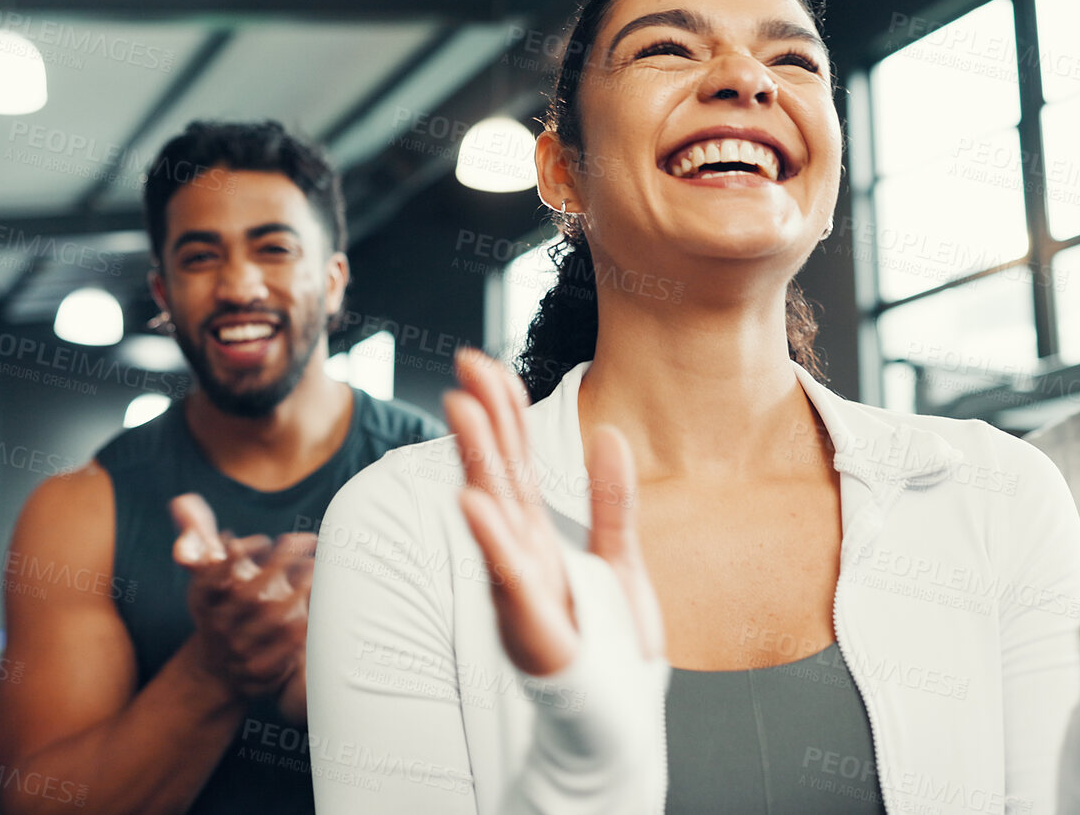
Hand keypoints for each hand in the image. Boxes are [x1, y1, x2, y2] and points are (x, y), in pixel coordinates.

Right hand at [170, 493, 314, 707]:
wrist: (218, 668)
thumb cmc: (217, 607)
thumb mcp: (204, 574)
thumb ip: (197, 537)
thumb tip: (181, 501)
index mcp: (202, 599)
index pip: (213, 575)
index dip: (238, 555)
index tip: (263, 537)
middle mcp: (218, 626)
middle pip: (249, 594)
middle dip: (280, 564)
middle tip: (307, 541)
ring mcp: (239, 650)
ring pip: (273, 620)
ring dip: (300, 591)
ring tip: (317, 569)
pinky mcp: (260, 671)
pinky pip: (286, 649)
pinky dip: (304, 628)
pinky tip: (319, 607)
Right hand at [447, 348, 662, 676]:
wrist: (613, 719)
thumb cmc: (608, 645)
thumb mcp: (620, 556)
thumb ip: (612, 499)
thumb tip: (609, 433)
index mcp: (538, 535)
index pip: (516, 460)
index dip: (503, 409)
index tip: (486, 361)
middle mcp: (519, 552)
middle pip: (499, 471)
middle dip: (483, 416)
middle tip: (466, 361)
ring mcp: (519, 584)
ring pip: (495, 510)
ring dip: (476, 457)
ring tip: (460, 406)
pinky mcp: (528, 621)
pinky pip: (507, 571)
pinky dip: (489, 535)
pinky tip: (472, 499)